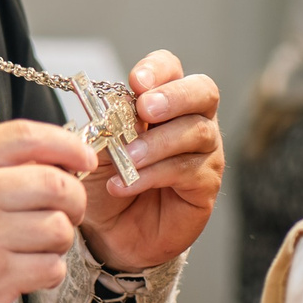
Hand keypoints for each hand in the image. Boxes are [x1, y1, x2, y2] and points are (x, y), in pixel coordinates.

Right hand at [0, 120, 91, 302]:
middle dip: (74, 196)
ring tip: (38, 242)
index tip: (84, 156)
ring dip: (60, 237)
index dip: (68, 144)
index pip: (27, 137)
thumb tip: (52, 158)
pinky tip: (27, 267)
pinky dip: (49, 268)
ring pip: (59, 229)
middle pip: (55, 184)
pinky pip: (51, 267)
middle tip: (68, 207)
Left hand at [80, 51, 223, 272]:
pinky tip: (126, 184)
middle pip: (203, 91)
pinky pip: (187, 170)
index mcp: (163, 101)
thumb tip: (112, 101)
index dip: (158, 69)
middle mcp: (192, 119)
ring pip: (196, 132)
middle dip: (173, 96)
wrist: (111, 232)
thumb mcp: (96, 147)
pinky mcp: (206, 184)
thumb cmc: (106, 182)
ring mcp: (204, 152)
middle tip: (146, 110)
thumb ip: (106, 123)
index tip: (136, 81)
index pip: (171, 69)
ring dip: (157, 143)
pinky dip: (153, 175)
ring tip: (127, 158)